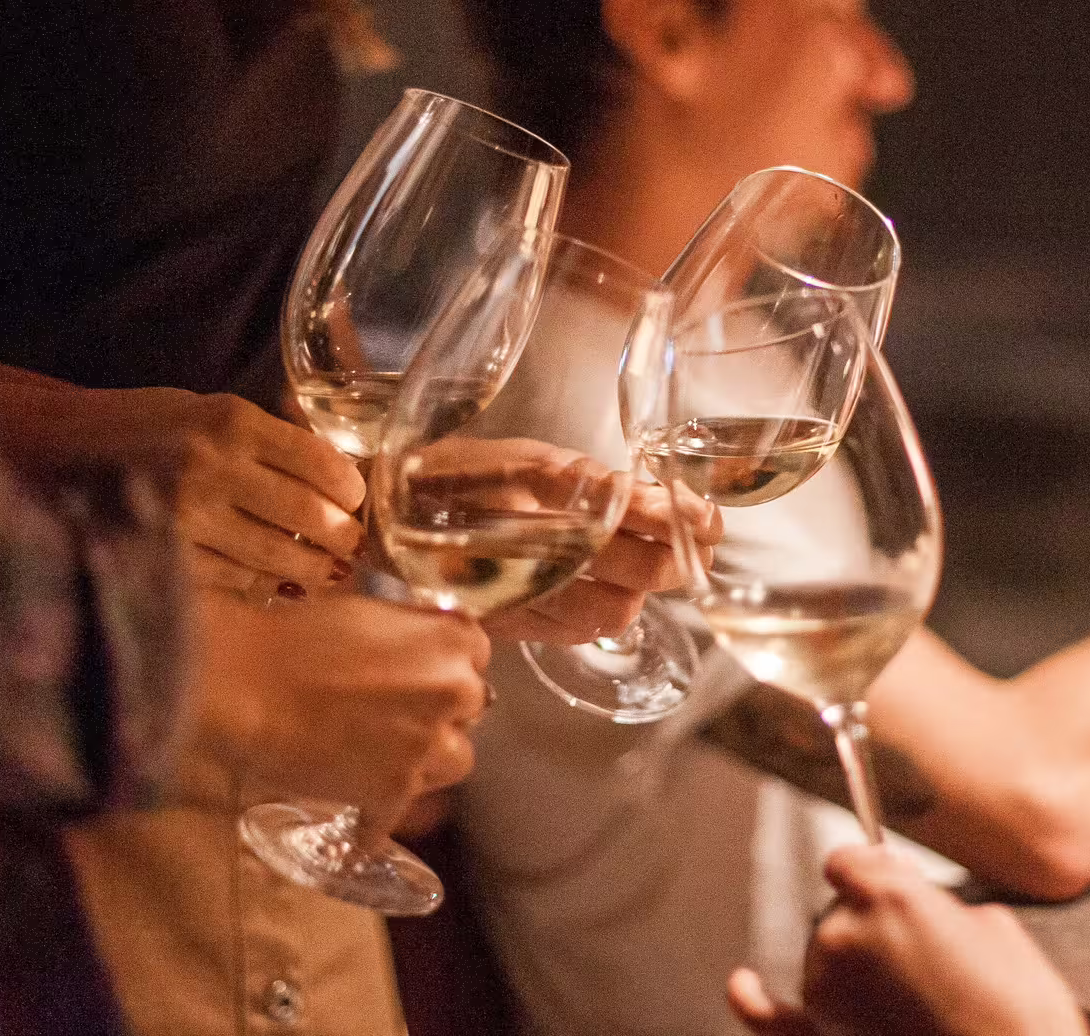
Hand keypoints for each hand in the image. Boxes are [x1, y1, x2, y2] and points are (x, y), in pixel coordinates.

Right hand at [0, 380, 365, 595]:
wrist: (52, 447)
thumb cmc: (140, 425)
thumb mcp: (205, 409)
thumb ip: (265, 439)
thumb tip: (333, 476)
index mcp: (230, 422)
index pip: (319, 461)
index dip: (350, 489)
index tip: (358, 500)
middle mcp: (212, 467)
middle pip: (308, 515)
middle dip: (342, 537)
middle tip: (353, 545)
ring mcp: (187, 517)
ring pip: (277, 557)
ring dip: (313, 570)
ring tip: (327, 572)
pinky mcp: (168, 557)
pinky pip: (236, 580)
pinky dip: (265, 584)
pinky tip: (279, 583)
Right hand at [182, 585, 489, 816]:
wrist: (249, 684)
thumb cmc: (297, 637)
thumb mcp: (370, 613)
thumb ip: (412, 633)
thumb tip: (421, 648)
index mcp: (455, 639)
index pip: (477, 656)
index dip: (446, 667)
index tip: (421, 675)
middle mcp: (457, 691)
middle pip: (470, 710)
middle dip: (439, 712)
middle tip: (396, 715)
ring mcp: (429, 745)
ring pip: (454, 762)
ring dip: (425, 762)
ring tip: (385, 761)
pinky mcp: (394, 792)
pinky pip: (396, 815)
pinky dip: (375, 820)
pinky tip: (358, 819)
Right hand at [431, 440, 720, 642]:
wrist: (379, 517)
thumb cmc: (458, 476)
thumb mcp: (525, 458)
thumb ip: (587, 480)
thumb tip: (661, 499)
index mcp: (536, 478)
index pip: (627, 501)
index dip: (677, 516)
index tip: (710, 520)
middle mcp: (527, 531)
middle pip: (633, 565)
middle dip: (676, 561)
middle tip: (697, 551)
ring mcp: (515, 583)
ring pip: (613, 608)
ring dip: (643, 593)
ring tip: (652, 573)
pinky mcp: (504, 619)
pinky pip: (576, 631)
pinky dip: (604, 616)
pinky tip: (609, 598)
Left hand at [728, 847, 1089, 1035]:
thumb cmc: (1018, 1000)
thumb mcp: (987, 921)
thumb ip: (932, 903)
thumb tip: (913, 908)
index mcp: (889, 896)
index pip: (848, 863)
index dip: (874, 873)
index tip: (895, 879)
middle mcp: (844, 936)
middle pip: (840, 912)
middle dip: (873, 923)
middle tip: (929, 954)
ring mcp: (829, 991)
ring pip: (826, 956)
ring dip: (855, 963)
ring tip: (915, 992)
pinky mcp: (827, 1033)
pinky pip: (775, 1016)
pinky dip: (757, 1003)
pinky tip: (743, 985)